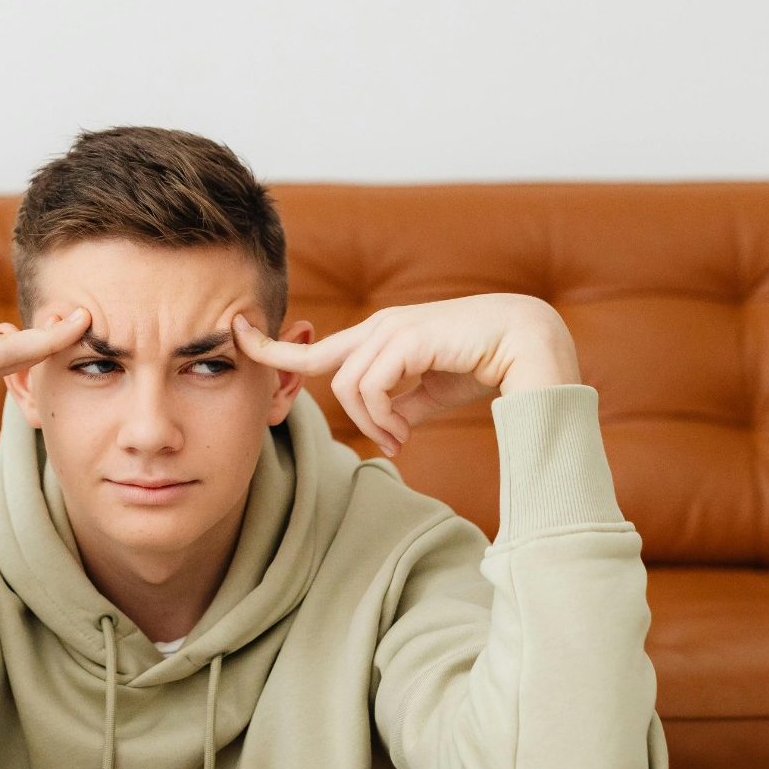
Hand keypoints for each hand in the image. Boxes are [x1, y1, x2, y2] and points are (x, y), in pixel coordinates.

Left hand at [232, 294, 578, 455]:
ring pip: (347, 386)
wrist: (533, 348)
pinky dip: (382, 418)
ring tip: (405, 438)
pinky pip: (369, 386)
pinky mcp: (408, 337)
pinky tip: (407, 432)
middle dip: (334, 408)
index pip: (315, 347)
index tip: (235, 337)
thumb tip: (385, 430)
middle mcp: (381, 326)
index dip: (272, 347)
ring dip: (373, 424)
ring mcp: (393, 328)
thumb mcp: (431, 392)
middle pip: (321, 369)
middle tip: (389, 441)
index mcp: (381, 336)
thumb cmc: (487, 366)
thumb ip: (401, 404)